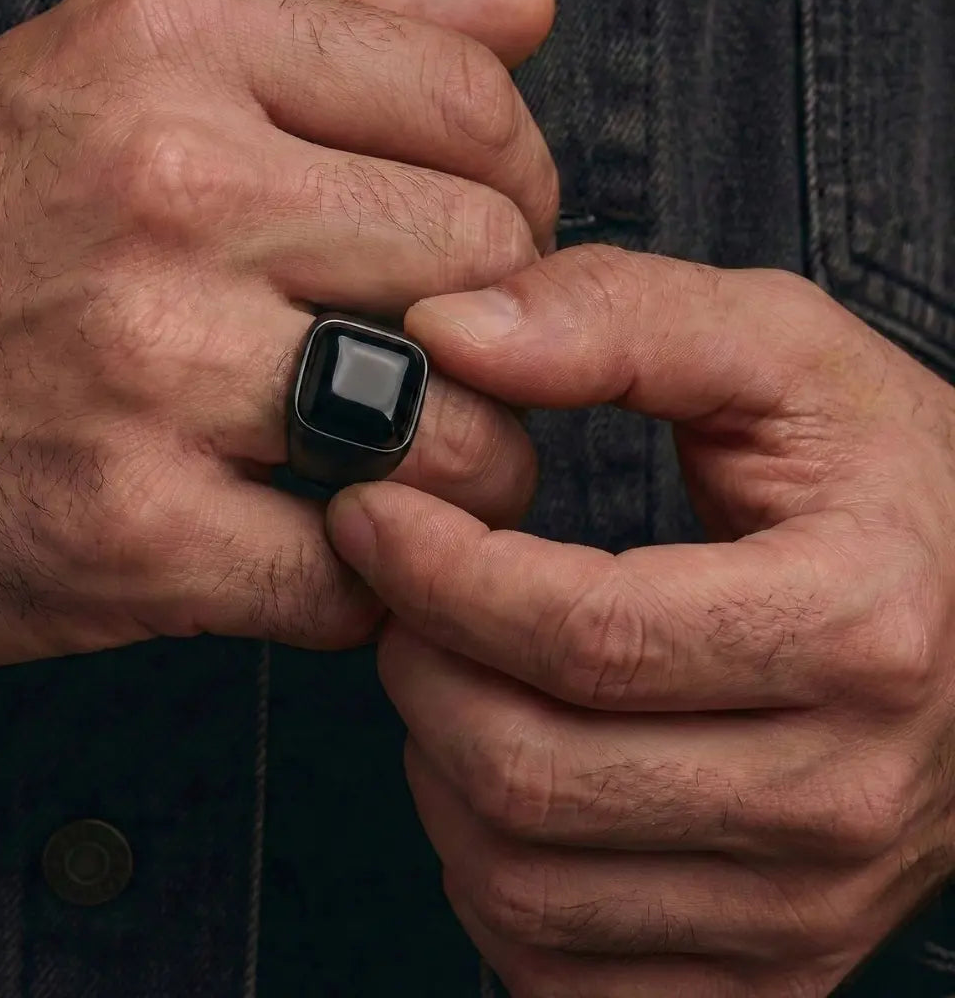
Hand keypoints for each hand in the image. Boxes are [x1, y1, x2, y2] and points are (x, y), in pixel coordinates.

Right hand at [0, 0, 558, 664]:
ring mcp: (152, 369)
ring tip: (411, 461)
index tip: (491, 235)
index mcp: (173, 53)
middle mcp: (168, 192)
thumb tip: (520, 7)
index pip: (466, 98)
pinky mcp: (135, 535)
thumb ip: (340, 21)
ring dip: (469, 468)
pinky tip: (322, 541)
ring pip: (454, 433)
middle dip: (508, 330)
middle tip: (456, 359)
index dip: (519, 182)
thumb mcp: (123, 66)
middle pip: (485, 260)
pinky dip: (366, 575)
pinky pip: (352, 575)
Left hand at [327, 245, 954, 996]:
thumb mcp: (776, 351)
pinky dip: (488, 875)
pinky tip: (504, 775)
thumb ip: (615, 317)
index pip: (586, 633)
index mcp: (856, 624)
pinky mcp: (767, 966)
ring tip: (455, 668)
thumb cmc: (878, 481)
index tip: (371, 515)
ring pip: (524, 883)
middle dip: (421, 667)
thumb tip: (449, 334)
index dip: (440, 572)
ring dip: (439, 765)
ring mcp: (807, 904)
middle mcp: (845, 794)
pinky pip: (559, 970)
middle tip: (404, 592)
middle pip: (535, 773)